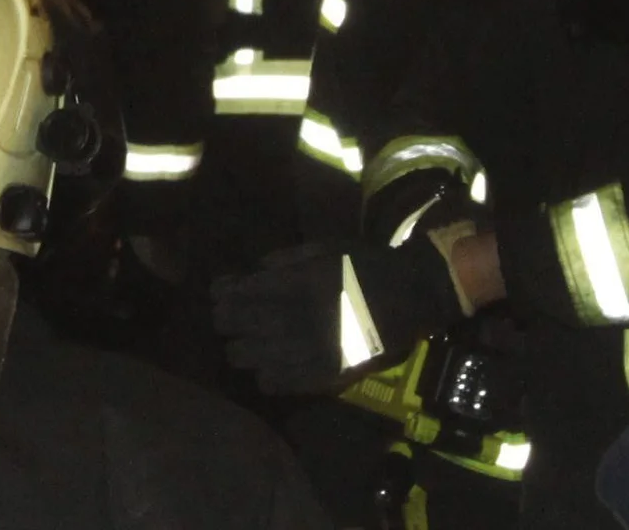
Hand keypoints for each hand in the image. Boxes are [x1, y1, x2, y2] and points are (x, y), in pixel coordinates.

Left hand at [209, 229, 464, 393]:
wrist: (411, 297)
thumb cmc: (367, 267)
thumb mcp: (330, 246)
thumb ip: (290, 257)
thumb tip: (256, 270)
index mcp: (302, 283)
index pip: (249, 293)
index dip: (227, 295)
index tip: (217, 294)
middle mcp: (304, 316)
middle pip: (249, 326)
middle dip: (228, 324)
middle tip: (221, 322)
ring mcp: (315, 348)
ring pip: (261, 357)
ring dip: (243, 353)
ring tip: (237, 350)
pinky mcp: (329, 373)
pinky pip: (289, 382)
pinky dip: (271, 379)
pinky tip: (264, 373)